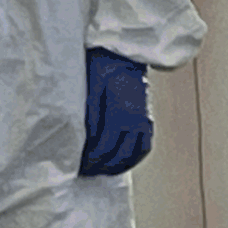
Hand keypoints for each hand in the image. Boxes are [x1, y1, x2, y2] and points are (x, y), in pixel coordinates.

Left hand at [81, 49, 153, 176]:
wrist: (123, 56)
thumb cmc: (101, 68)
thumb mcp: (89, 90)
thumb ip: (90, 117)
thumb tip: (86, 142)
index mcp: (121, 112)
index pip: (105, 146)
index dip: (92, 160)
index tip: (79, 167)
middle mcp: (137, 119)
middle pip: (120, 154)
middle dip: (102, 167)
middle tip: (86, 171)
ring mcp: (145, 120)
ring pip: (134, 153)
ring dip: (118, 165)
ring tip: (101, 170)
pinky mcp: (148, 119)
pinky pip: (145, 146)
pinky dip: (133, 158)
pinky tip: (122, 162)